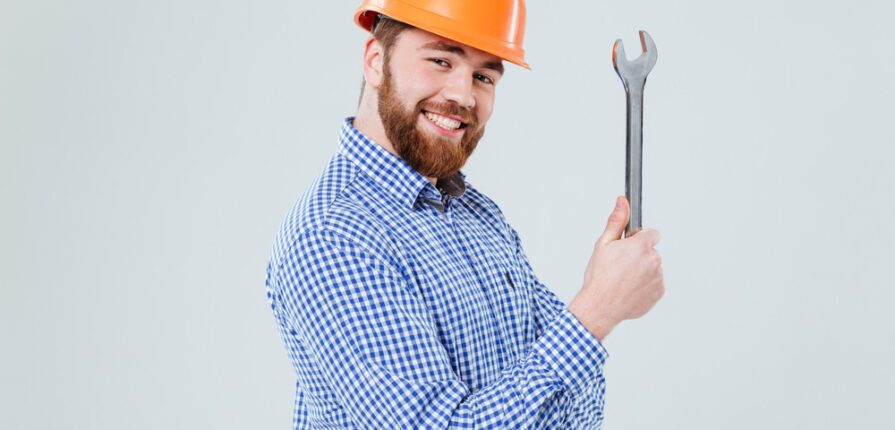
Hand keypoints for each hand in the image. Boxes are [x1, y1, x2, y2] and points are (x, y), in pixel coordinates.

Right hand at [568, 196, 664, 340]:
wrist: (600, 306)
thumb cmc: (599, 277)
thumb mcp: (603, 245)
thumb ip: (616, 221)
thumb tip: (622, 202)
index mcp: (640, 245)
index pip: (651, 234)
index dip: (639, 240)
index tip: (629, 248)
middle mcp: (653, 260)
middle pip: (651, 252)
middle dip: (639, 256)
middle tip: (621, 266)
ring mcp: (658, 277)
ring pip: (653, 268)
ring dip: (643, 271)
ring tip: (623, 280)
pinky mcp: (659, 292)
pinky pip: (655, 284)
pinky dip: (645, 286)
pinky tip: (629, 289)